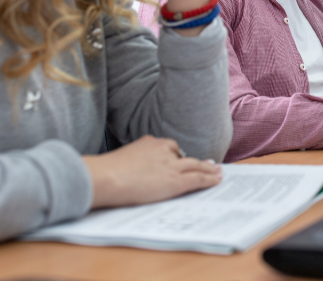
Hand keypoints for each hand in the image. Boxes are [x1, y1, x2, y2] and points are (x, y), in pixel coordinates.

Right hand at [82, 135, 221, 209]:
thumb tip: (123, 172)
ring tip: (218, 172)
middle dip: (197, 160)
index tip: (182, 158)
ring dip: (208, 169)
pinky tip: (217, 180)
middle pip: (184, 155)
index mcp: (148, 143)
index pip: (168, 148)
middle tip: (209, 163)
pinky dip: (209, 179)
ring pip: (196, 165)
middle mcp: (163, 150)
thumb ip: (129, 163)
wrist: (106, 177)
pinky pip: (197, 178)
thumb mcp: (119, 160)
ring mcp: (171, 165)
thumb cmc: (104, 172)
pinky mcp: (175, 180)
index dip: (178, 155)